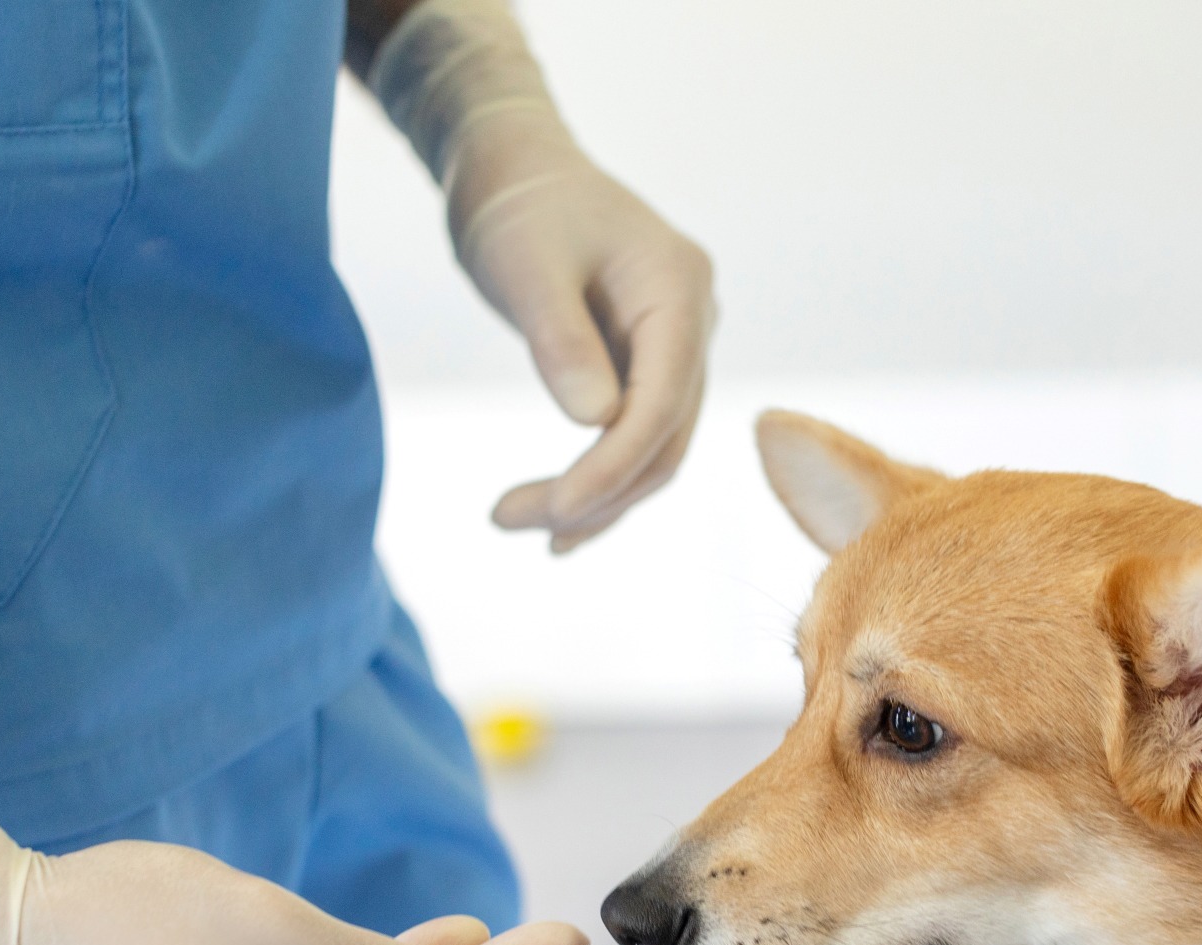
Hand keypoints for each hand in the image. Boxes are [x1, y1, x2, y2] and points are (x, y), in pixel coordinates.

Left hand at [452, 118, 715, 552]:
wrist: (515, 163)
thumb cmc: (518, 204)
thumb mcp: (528, 268)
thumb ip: (563, 341)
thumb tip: (595, 423)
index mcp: (678, 290)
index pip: (660, 405)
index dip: (610, 468)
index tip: (553, 511)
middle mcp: (693, 321)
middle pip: (663, 438)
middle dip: (595, 492)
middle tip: (507, 520)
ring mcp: (677, 344)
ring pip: (654, 446)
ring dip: (595, 495)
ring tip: (516, 523)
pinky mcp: (648, 361)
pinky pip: (635, 433)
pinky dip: (599, 475)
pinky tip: (557, 514)